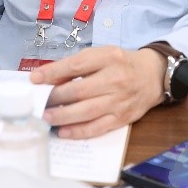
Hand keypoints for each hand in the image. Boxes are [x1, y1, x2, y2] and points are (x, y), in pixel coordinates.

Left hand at [29, 46, 165, 138]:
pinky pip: (98, 127)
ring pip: (87, 111)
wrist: (153, 75)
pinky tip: (64, 132)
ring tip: (46, 117)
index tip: (34, 79)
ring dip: (63, 116)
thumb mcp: (102, 55)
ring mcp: (119, 101)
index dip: (53, 72)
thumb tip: (51, 78)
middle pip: (79, 90)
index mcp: (108, 58)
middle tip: (38, 103)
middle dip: (55, 97)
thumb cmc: (122, 63)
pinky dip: (79, 131)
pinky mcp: (122, 118)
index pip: (76, 65)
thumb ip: (78, 65)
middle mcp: (115, 79)